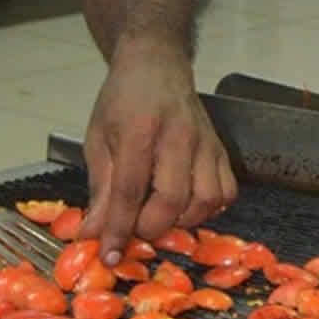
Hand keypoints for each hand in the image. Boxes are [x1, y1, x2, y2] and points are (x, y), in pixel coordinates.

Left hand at [76, 40, 236, 264]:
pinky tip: (186, 208)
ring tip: (160, 219)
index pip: (131, 190)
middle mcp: (178, 137)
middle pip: (172, 199)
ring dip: (182, 222)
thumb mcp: (98, 139)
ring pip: (206, 200)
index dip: (120, 229)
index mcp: (139, 131)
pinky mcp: (221, 149)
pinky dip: (208, 210)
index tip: (110, 255)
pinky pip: (226, 192)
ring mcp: (205, 142)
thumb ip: (100, 189)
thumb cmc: (121, 101)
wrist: (155, 64)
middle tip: (135, 233)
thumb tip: (91, 234)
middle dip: (152, 228)